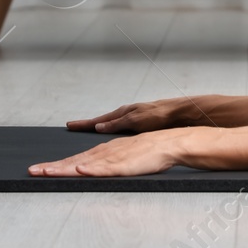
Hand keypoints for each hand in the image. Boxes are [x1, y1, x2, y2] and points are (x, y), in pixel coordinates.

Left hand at [28, 127, 191, 177]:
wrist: (165, 144)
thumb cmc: (144, 154)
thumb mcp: (119, 160)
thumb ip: (104, 165)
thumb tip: (86, 172)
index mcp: (100, 153)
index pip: (73, 160)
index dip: (54, 165)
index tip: (36, 170)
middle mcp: (102, 154)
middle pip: (72, 161)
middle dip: (51, 167)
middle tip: (31, 171)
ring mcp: (112, 158)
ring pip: (84, 164)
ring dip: (65, 168)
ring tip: (47, 172)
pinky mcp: (123, 165)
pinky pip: (105, 168)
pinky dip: (92, 169)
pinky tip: (81, 170)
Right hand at [64, 97, 197, 132]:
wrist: (178, 113)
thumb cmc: (159, 116)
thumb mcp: (135, 121)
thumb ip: (116, 124)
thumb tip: (98, 128)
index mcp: (122, 113)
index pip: (97, 121)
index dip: (83, 124)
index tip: (69, 124)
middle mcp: (125, 114)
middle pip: (102, 121)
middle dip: (87, 125)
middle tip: (74, 126)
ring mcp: (133, 118)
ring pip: (111, 124)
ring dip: (99, 127)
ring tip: (89, 130)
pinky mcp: (141, 123)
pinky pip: (121, 127)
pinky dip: (112, 130)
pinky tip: (113, 134)